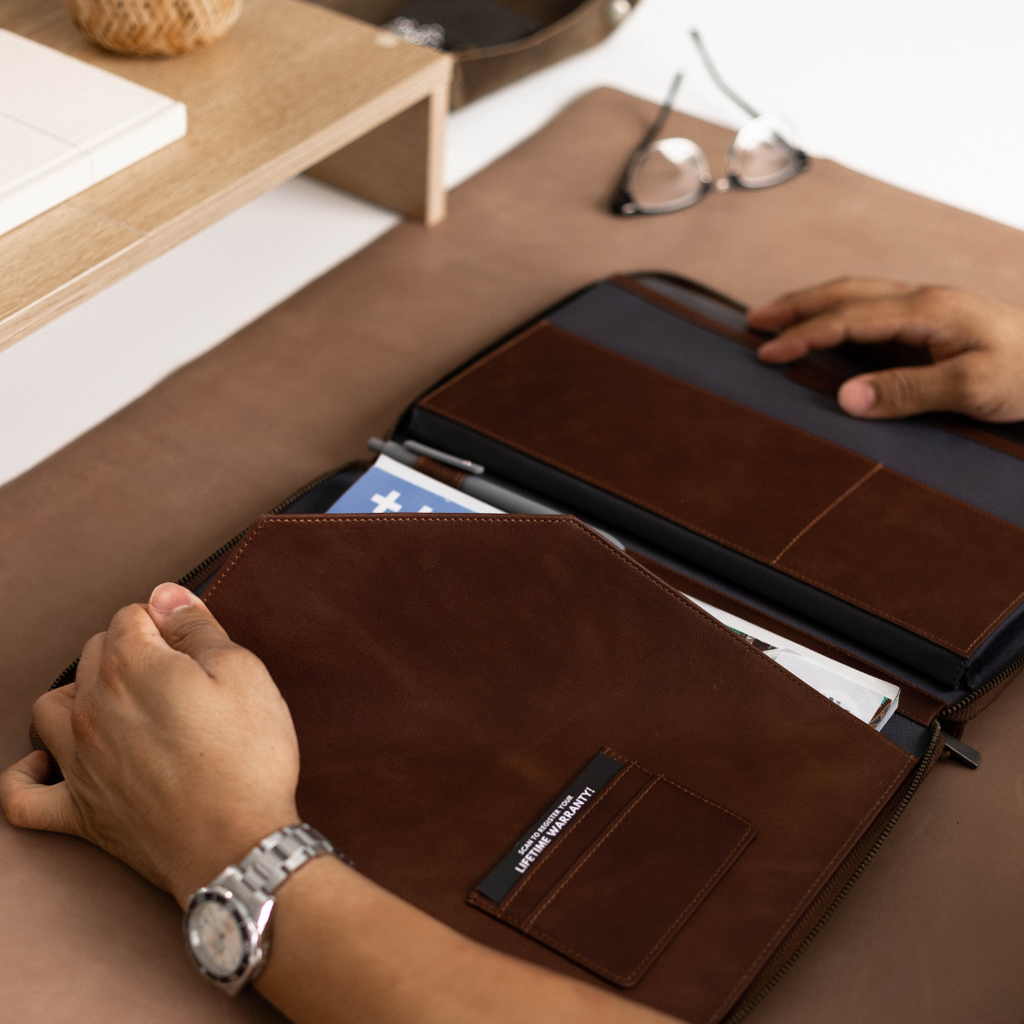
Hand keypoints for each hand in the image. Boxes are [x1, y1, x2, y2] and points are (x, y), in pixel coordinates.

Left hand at [0, 583, 299, 906]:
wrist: (237, 846)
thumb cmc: (248, 757)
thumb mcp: (243, 673)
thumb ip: (197, 627)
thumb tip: (165, 594)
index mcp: (134, 666)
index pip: (133, 615)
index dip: (168, 622)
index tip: (193, 642)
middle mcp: (93, 707)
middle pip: (95, 653)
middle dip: (132, 651)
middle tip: (178, 675)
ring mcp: (79, 763)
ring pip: (50, 707)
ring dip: (78, 696)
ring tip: (118, 705)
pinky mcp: (79, 813)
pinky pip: (24, 795)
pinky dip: (28, 776)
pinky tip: (48, 765)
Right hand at [747, 278, 1023, 420]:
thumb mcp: (971, 389)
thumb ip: (906, 391)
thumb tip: (844, 398)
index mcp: (928, 310)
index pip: (850, 317)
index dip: (805, 334)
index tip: (768, 352)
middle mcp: (924, 301)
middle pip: (846, 292)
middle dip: (797, 305)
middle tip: (755, 321)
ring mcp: (929, 311)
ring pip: (858, 297)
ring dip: (815, 307)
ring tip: (778, 320)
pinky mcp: (934, 327)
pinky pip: (874, 316)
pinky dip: (838, 320)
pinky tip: (828, 333)